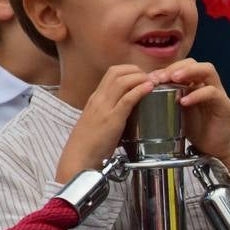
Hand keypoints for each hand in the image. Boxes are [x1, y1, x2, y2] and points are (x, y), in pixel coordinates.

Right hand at [55, 65, 155, 182]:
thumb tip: (124, 113)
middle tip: (149, 78)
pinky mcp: (111, 119)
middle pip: (117, 72)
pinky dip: (140, 90)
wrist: (78, 158)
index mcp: (95, 99)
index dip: (129, 71)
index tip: (141, 77)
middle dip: (136, 70)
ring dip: (140, 78)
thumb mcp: (98, 124)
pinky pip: (127, 98)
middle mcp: (98, 99)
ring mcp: (104, 108)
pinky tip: (150, 89)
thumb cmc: (88, 146)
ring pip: (122, 81)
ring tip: (152, 82)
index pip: (111, 74)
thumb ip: (109, 114)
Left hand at [144, 59, 229, 184]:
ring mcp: (218, 93)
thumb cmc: (196, 129)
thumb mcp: (177, 112)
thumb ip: (167, 101)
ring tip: (173, 79)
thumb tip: (143, 94)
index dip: (167, 68)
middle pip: (195, 63)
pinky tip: (184, 101)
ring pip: (208, 70)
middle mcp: (208, 84)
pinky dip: (197, 95)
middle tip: (161, 76)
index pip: (183, 65)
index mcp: (196, 84)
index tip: (152, 77)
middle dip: (176, 67)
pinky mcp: (224, 105)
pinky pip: (212, 93)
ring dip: (189, 72)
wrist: (215, 149)